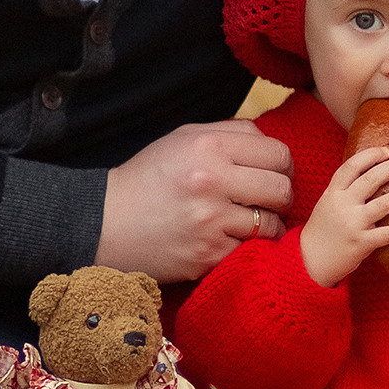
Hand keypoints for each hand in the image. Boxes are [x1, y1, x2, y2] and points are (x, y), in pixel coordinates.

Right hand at [99, 120, 292, 282]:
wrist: (106, 223)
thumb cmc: (148, 179)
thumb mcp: (182, 139)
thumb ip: (229, 134)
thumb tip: (271, 144)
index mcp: (208, 146)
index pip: (278, 153)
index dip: (282, 165)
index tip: (272, 174)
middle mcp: (212, 180)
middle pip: (282, 188)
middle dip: (280, 196)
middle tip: (265, 201)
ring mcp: (210, 221)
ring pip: (272, 224)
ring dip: (266, 225)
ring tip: (246, 222)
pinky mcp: (207, 255)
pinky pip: (250, 251)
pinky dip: (246, 248)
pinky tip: (228, 241)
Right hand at [298, 143, 388, 287]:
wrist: (310, 261)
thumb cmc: (322, 231)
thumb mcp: (327, 203)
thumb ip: (344, 190)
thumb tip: (370, 173)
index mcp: (332, 193)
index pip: (352, 166)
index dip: (370, 155)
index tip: (386, 151)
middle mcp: (342, 205)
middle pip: (371, 179)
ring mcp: (353, 224)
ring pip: (385, 203)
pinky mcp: (362, 243)